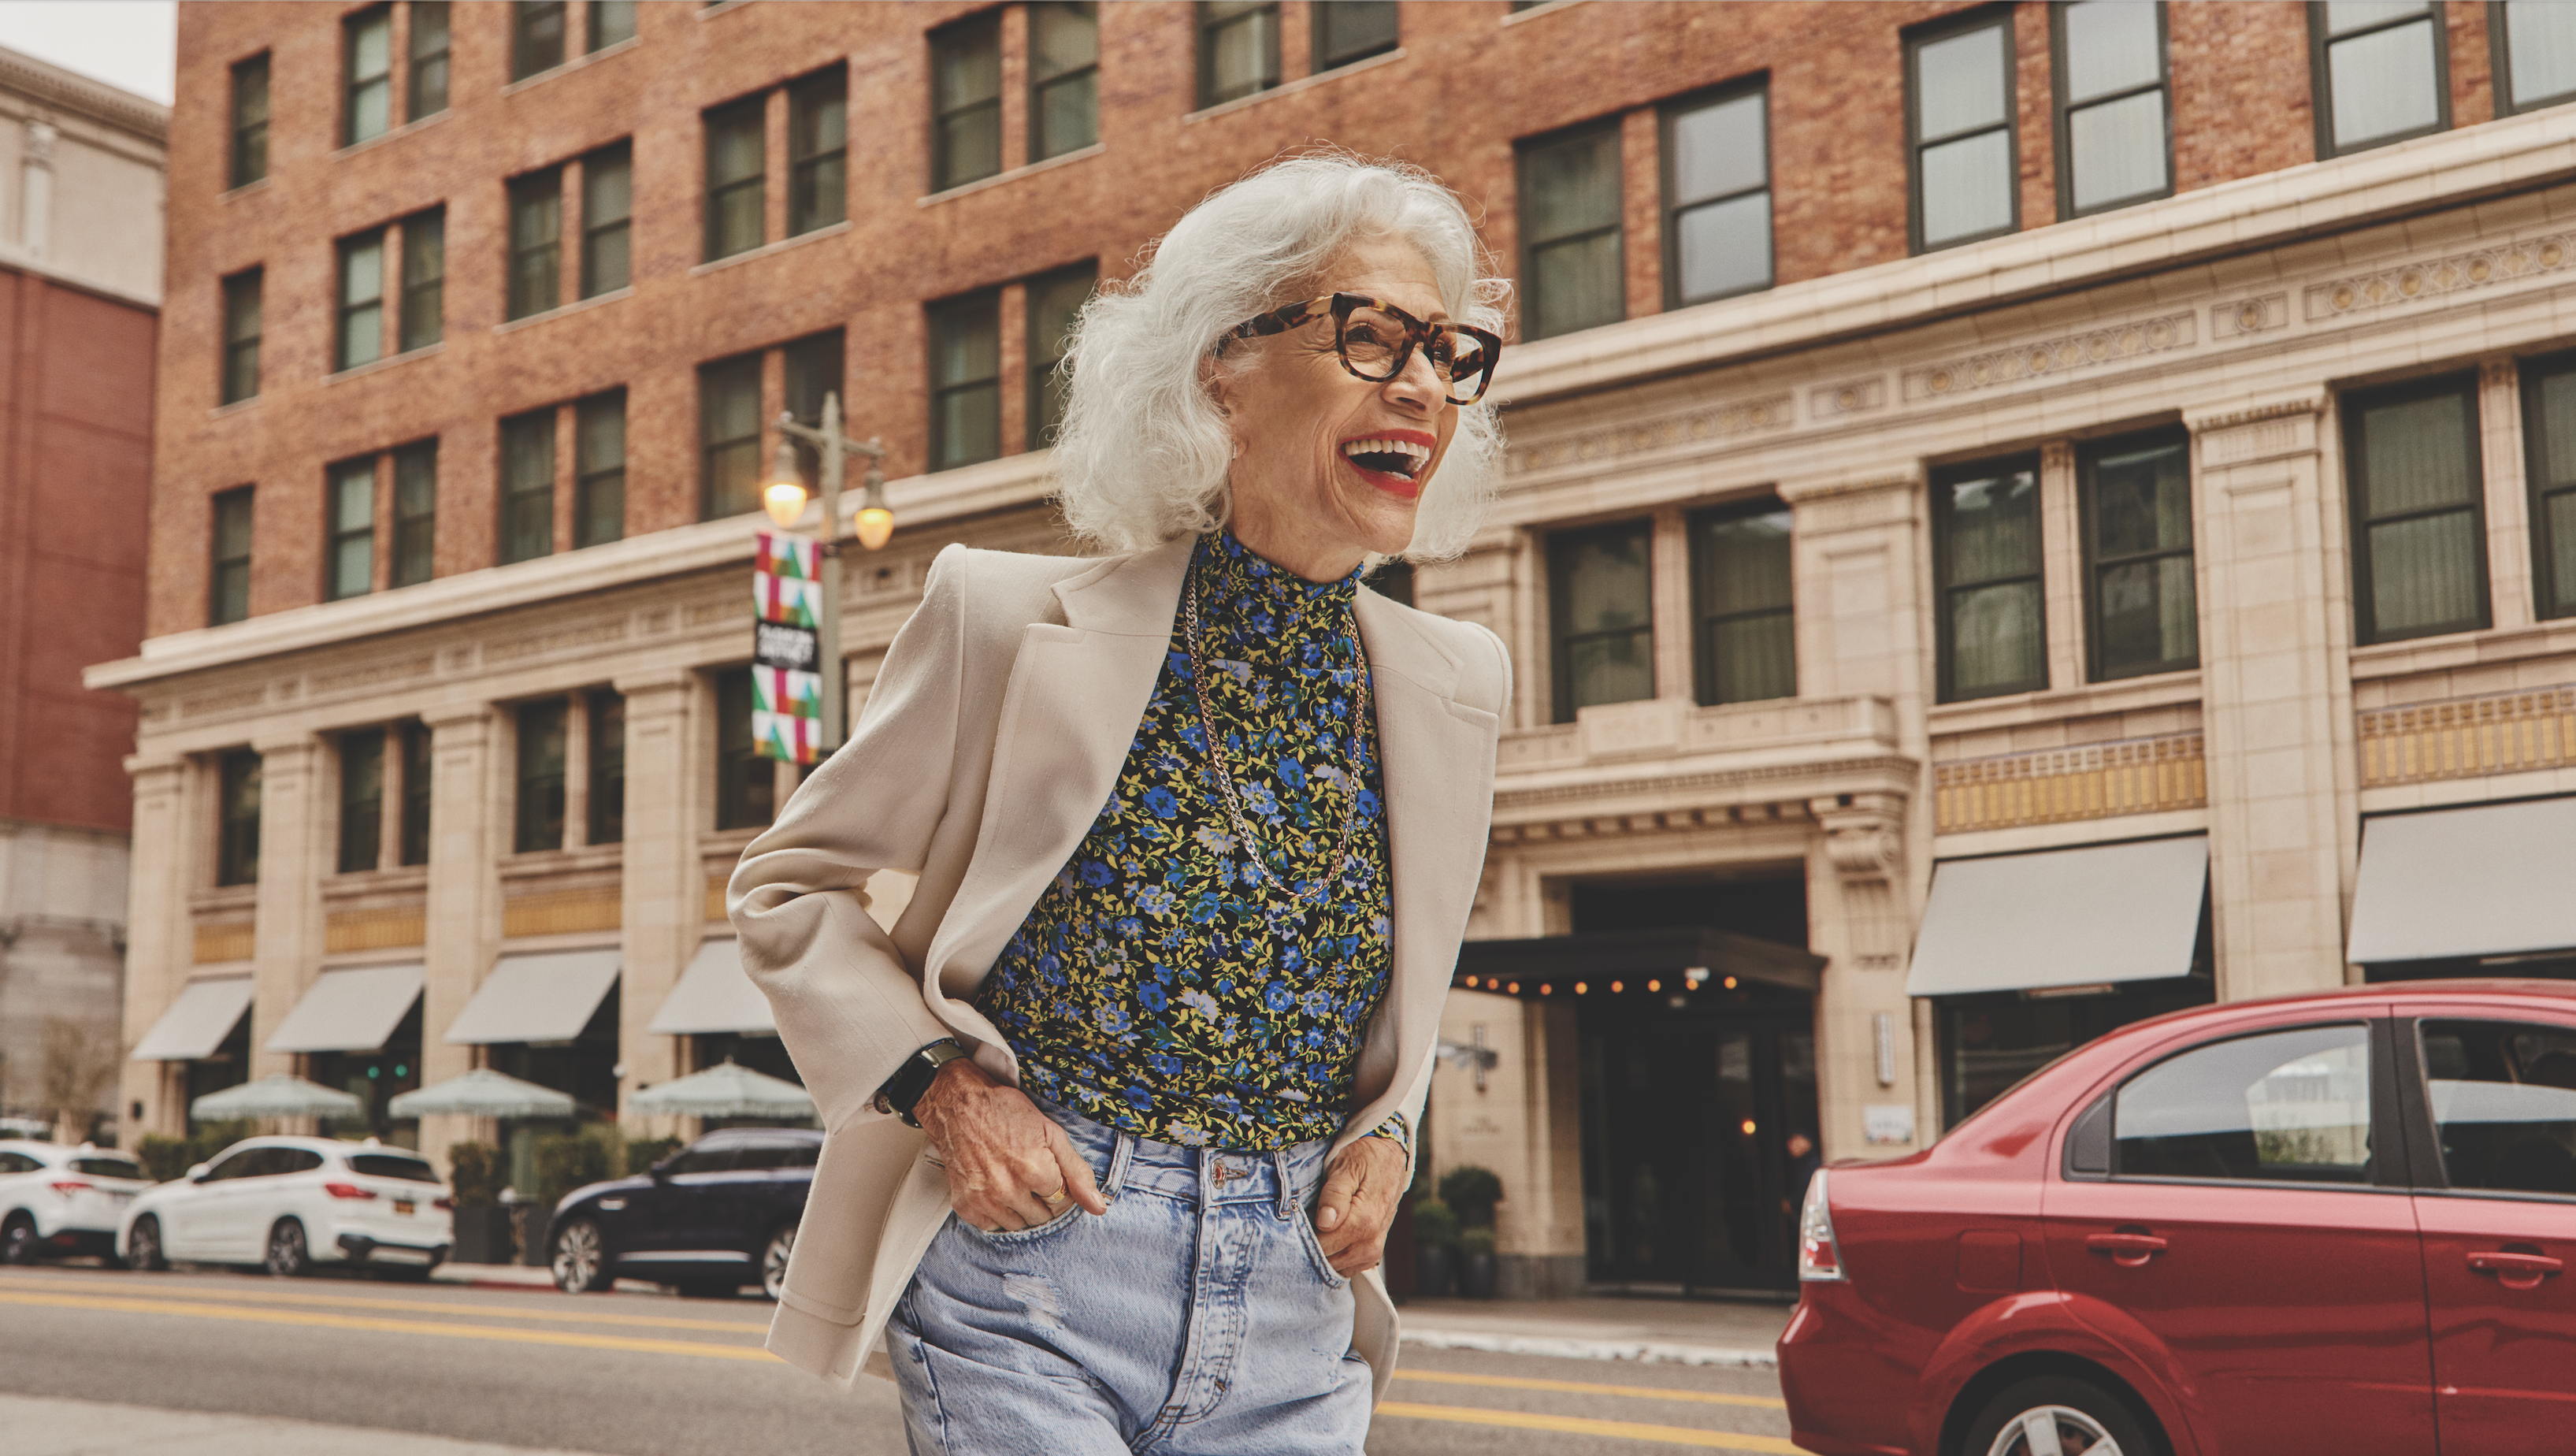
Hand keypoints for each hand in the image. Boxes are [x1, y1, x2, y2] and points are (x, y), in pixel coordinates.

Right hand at [912, 1059, 1108, 1231]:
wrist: (959, 1105)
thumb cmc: (1005, 1112)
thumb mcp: (1051, 1133)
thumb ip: (1078, 1171)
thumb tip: (1099, 1206)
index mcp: (1034, 1170)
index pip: (1063, 1202)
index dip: (1061, 1188)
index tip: (1051, 1173)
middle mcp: (1009, 1190)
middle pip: (1043, 1217)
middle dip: (1044, 1200)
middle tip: (1033, 1176)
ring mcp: (985, 1200)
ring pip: (1019, 1225)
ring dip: (1022, 1209)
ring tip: (1015, 1182)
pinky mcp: (966, 1205)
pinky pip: (992, 1226)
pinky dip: (998, 1213)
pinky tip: (997, 1189)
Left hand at [1311, 1135, 1406, 1277]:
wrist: (1390, 1160)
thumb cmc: (1365, 1159)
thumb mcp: (1346, 1167)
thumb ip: (1334, 1195)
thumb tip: (1324, 1222)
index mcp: (1364, 1221)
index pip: (1323, 1246)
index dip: (1304, 1238)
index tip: (1294, 1225)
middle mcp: (1371, 1241)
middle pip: (1328, 1259)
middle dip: (1311, 1247)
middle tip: (1300, 1224)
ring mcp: (1373, 1250)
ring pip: (1336, 1267)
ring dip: (1322, 1254)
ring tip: (1314, 1229)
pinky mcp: (1372, 1254)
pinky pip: (1347, 1267)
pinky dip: (1334, 1257)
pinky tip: (1327, 1239)